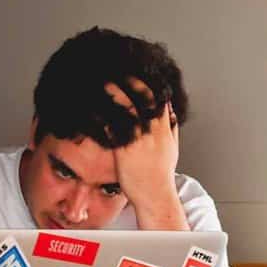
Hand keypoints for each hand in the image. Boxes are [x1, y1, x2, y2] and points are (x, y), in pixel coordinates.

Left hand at [104, 78, 181, 217]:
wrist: (155, 195)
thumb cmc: (161, 175)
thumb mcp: (172, 148)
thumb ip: (171, 129)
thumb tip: (171, 113)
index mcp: (164, 130)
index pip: (160, 100)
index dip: (150, 85)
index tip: (140, 73)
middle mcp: (152, 133)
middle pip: (144, 100)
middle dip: (133, 83)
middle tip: (121, 71)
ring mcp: (138, 141)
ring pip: (128, 111)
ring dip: (116, 95)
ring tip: (105, 82)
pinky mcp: (124, 151)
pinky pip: (113, 129)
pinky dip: (104, 117)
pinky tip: (95, 108)